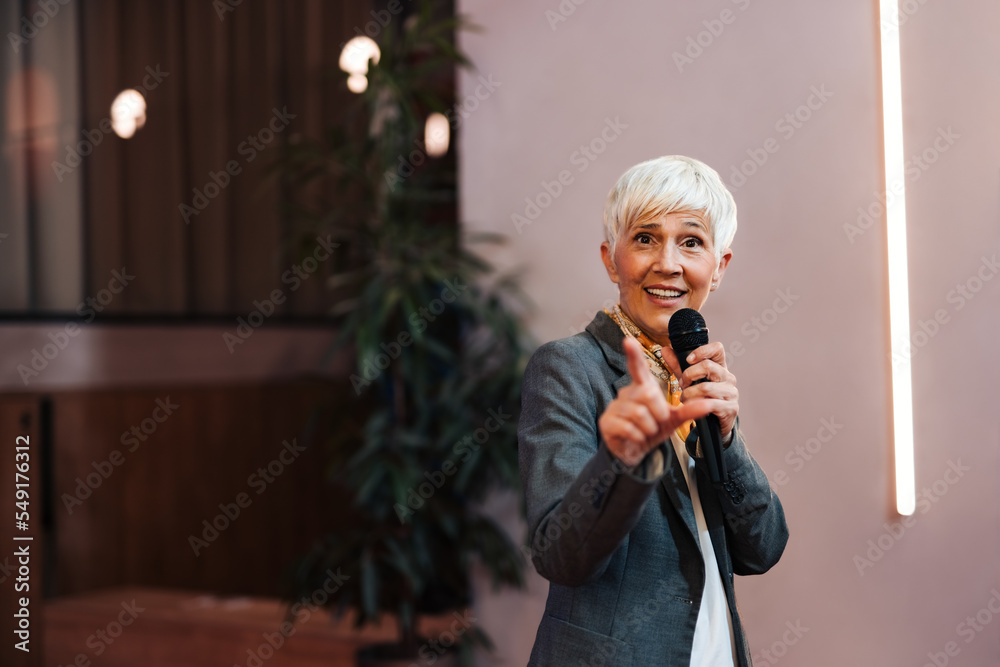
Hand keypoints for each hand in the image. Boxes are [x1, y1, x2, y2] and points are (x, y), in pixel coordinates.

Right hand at [599, 337, 712, 466]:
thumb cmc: (653, 429)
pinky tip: (637, 437)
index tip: (629, 340)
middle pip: (648, 393)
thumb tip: (709, 404)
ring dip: (649, 427)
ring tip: (646, 431)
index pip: (638, 368)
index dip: (634, 355)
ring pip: (639, 413)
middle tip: (658, 421)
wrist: (636, 451)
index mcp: (642, 388)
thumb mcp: (674, 419)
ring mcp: (614, 407)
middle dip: (659, 412)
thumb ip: (690, 410)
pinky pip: (628, 427)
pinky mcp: (606, 422)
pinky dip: (638, 436)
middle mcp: (626, 393)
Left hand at [659, 341, 738, 440]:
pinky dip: (696, 404)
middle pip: (708, 366)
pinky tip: (692, 406)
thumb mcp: (689, 380)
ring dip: (689, 393)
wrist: (714, 424)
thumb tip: (665, 349)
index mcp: (720, 367)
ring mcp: (731, 393)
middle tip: (682, 384)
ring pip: (706, 387)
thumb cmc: (702, 397)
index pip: (717, 349)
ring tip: (684, 398)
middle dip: (689, 375)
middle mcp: (728, 377)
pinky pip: (710, 403)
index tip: (688, 359)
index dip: (702, 351)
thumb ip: (678, 366)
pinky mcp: (731, 408)